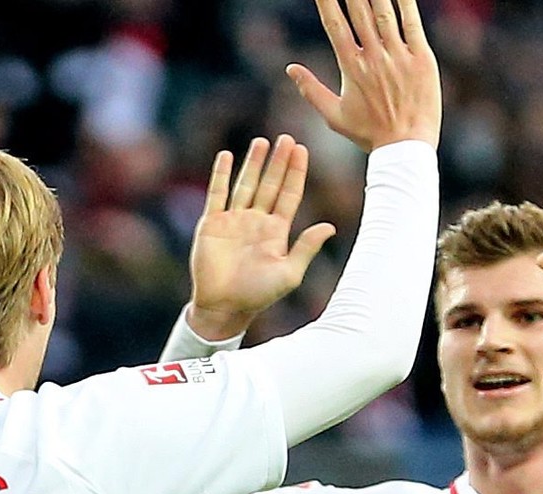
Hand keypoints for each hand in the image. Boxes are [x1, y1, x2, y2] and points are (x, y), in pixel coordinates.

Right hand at [187, 134, 335, 340]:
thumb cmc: (258, 295)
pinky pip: (217, 194)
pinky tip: (227, 156)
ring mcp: (234, 220)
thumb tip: (330, 226)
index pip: (289, 194)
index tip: (302, 149)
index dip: (296, 172)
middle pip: (270, 184)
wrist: (224, 306)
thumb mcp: (289, 273)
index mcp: (276, 231)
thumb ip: (307, 248)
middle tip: (287, 138)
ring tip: (262, 141)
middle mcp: (256, 221)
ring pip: (245, 184)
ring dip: (253, 163)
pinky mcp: (212, 223)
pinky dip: (221, 175)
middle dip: (279, 162)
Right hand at [288, 0, 441, 151]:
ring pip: (384, 12)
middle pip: (359, 11)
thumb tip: (290, 69)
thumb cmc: (369, 134)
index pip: (334, 24)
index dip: (326, 1)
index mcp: (351, 66)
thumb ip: (311, 90)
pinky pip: (412, 24)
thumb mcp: (334, 116)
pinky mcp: (422, 59)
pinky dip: (406, 3)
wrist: (405, 147)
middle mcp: (374, 56)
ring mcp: (399, 56)